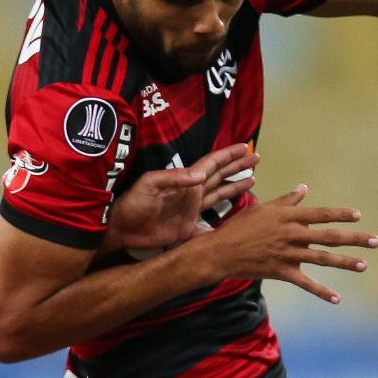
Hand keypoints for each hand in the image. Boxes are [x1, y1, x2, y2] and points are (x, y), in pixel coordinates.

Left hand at [106, 143, 259, 251]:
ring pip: (219, 196)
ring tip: (253, 179)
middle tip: (256, 158)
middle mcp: (192, 193)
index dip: (228, 155)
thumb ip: (174, 178)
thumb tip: (202, 175)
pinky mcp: (187, 229)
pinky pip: (209, 228)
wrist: (121, 228)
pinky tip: (236, 225)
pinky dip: (223, 226)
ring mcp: (190, 211)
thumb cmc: (133, 203)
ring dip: (235, 187)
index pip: (211, 164)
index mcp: (185, 181)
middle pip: (220, 176)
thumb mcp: (150, 184)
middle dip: (237, 167)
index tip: (245, 148)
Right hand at [189, 185, 377, 303]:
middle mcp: (291, 234)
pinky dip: (322, 292)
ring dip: (345, 262)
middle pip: (329, 236)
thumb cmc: (240, 227)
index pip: (321, 215)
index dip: (341, 215)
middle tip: (376, 241)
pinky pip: (306, 283)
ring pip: (322, 259)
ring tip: (364, 265)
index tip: (358, 216)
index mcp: (288, 217)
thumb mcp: (263, 208)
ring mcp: (287, 254)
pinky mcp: (281, 272)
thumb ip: (287, 201)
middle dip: (354, 239)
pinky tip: (337, 298)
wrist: (219, 251)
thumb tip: (304, 189)